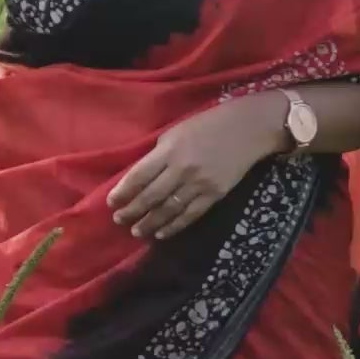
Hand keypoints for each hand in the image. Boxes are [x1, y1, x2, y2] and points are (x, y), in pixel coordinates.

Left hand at [108, 97, 284, 246]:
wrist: (248, 129)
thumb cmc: (208, 125)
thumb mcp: (176, 132)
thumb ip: (159, 154)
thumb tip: (140, 177)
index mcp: (169, 150)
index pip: (139, 176)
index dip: (123, 192)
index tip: (111, 202)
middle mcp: (182, 169)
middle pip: (151, 196)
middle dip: (132, 210)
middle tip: (119, 220)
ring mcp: (200, 184)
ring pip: (168, 210)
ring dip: (149, 223)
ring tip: (136, 231)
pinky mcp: (215, 195)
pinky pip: (190, 215)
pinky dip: (173, 226)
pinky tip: (160, 233)